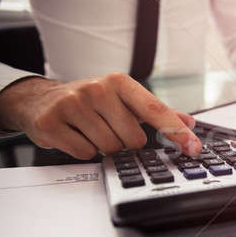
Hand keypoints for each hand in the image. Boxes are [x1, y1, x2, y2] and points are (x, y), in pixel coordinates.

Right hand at [0, 73, 201, 159]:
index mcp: (119, 82)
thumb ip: (157, 112)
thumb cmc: (91, 101)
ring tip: (91, 131)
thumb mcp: (124, 99)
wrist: (41, 100)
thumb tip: (190, 122)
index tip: (194, 147)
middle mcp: (97, 89)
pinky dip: (85, 152)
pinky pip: (85, 154)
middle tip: (110, 129)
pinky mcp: (52, 123)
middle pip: (133, 139)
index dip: (178, 132)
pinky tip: (76, 136)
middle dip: (125, 142)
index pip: (156, 111)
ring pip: (109, 148)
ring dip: (105, 147)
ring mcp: (72, 105)